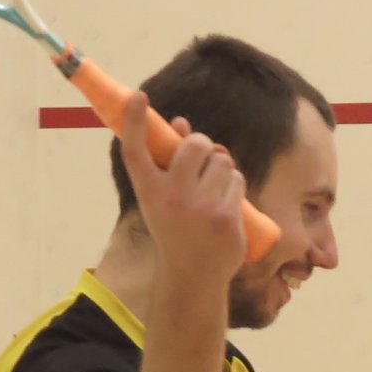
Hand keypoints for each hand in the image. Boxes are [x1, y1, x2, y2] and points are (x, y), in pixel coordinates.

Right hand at [118, 89, 246, 291]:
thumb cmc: (176, 228)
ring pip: (222, 159)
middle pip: (195, 143)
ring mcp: (201, 207)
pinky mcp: (226, 216)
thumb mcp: (163, 197)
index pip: (135, 151)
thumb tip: (182, 124)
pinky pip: (237, 179)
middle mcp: (171, 197)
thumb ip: (169, 161)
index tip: (138, 97)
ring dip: (221, 168)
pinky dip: (233, 186)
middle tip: (201, 160)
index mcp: (149, 192)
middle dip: (203, 145)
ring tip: (212, 191)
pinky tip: (224, 206)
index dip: (134, 122)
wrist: (194, 274)